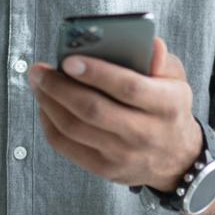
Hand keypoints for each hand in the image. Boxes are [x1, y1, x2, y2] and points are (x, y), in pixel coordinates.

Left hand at [28, 36, 200, 192]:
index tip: (68, 59)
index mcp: (167, 105)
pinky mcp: (105, 170)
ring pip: (75, 128)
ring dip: (49, 102)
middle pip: (93, 110)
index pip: (129, 88)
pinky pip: (67, 146)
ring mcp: (123, 156)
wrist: (175, 157)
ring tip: (38, 82)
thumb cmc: (167, 107)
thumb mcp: (176, 79)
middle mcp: (145, 133)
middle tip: (40, 70)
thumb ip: (161, 60)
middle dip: (60, 87)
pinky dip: (49, 123)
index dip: (97, 72)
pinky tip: (45, 104)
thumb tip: (151, 45)